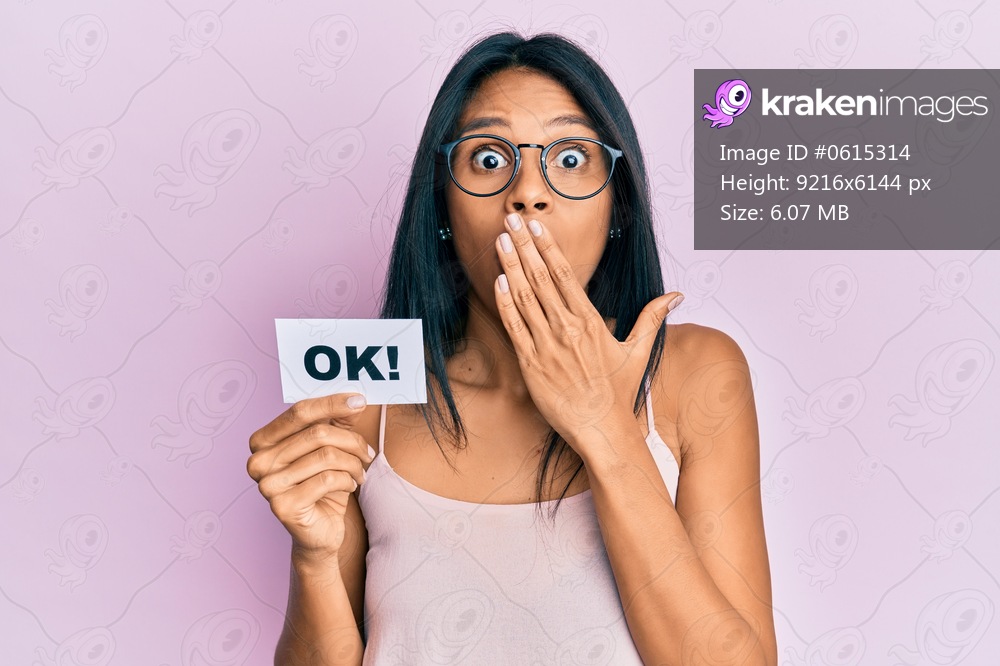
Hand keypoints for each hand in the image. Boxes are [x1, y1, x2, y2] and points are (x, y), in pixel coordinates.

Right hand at [247, 393, 372, 559]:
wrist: (320, 532)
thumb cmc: (324, 486)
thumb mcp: (331, 449)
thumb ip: (337, 422)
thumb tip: (354, 399)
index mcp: (262, 441)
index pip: (299, 412)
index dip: (331, 404)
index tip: (359, 400)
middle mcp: (258, 462)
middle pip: (317, 434)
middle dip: (351, 441)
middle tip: (367, 452)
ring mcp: (267, 485)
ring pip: (326, 456)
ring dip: (353, 463)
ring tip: (360, 472)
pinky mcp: (282, 506)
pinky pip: (327, 480)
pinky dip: (348, 480)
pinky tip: (351, 486)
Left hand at [493, 213, 682, 452]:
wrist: (601, 429)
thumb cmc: (618, 393)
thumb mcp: (638, 351)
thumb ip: (652, 318)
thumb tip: (677, 296)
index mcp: (590, 321)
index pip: (565, 275)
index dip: (548, 247)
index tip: (535, 226)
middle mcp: (567, 329)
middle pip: (540, 278)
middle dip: (523, 246)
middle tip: (510, 219)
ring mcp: (547, 346)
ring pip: (524, 298)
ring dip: (510, 266)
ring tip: (500, 240)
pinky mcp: (531, 364)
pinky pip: (514, 327)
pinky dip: (505, 303)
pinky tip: (498, 281)